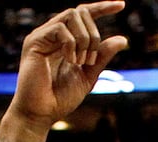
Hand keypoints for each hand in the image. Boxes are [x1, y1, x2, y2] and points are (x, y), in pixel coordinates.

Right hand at [5, 2, 128, 129]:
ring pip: (72, 14)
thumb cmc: (61, 98)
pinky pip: (60, 28)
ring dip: (84, 38)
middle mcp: (52, 34)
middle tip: (91, 60)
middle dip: (93, 34)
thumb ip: (102, 56)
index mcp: (65, 40)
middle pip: (80, 11)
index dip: (102, 7)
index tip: (121, 5)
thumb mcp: (88, 75)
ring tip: (81, 62)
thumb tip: (123, 39)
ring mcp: (42, 36)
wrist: (41, 114)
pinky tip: (70, 61)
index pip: (84, 14)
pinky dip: (72, 44)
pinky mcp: (34, 41)